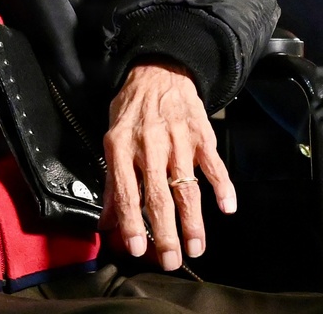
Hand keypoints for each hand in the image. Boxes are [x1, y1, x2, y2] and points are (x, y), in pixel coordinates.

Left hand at [100, 61, 235, 270]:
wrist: (158, 72)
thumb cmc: (131, 109)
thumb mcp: (112, 137)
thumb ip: (112, 180)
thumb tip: (105, 221)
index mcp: (121, 145)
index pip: (125, 190)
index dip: (131, 221)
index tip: (137, 249)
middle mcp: (149, 145)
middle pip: (158, 196)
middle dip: (165, 232)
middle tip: (170, 261)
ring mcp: (177, 140)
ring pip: (186, 187)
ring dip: (193, 221)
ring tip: (195, 248)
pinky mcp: (200, 135)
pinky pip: (214, 165)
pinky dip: (223, 187)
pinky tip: (228, 208)